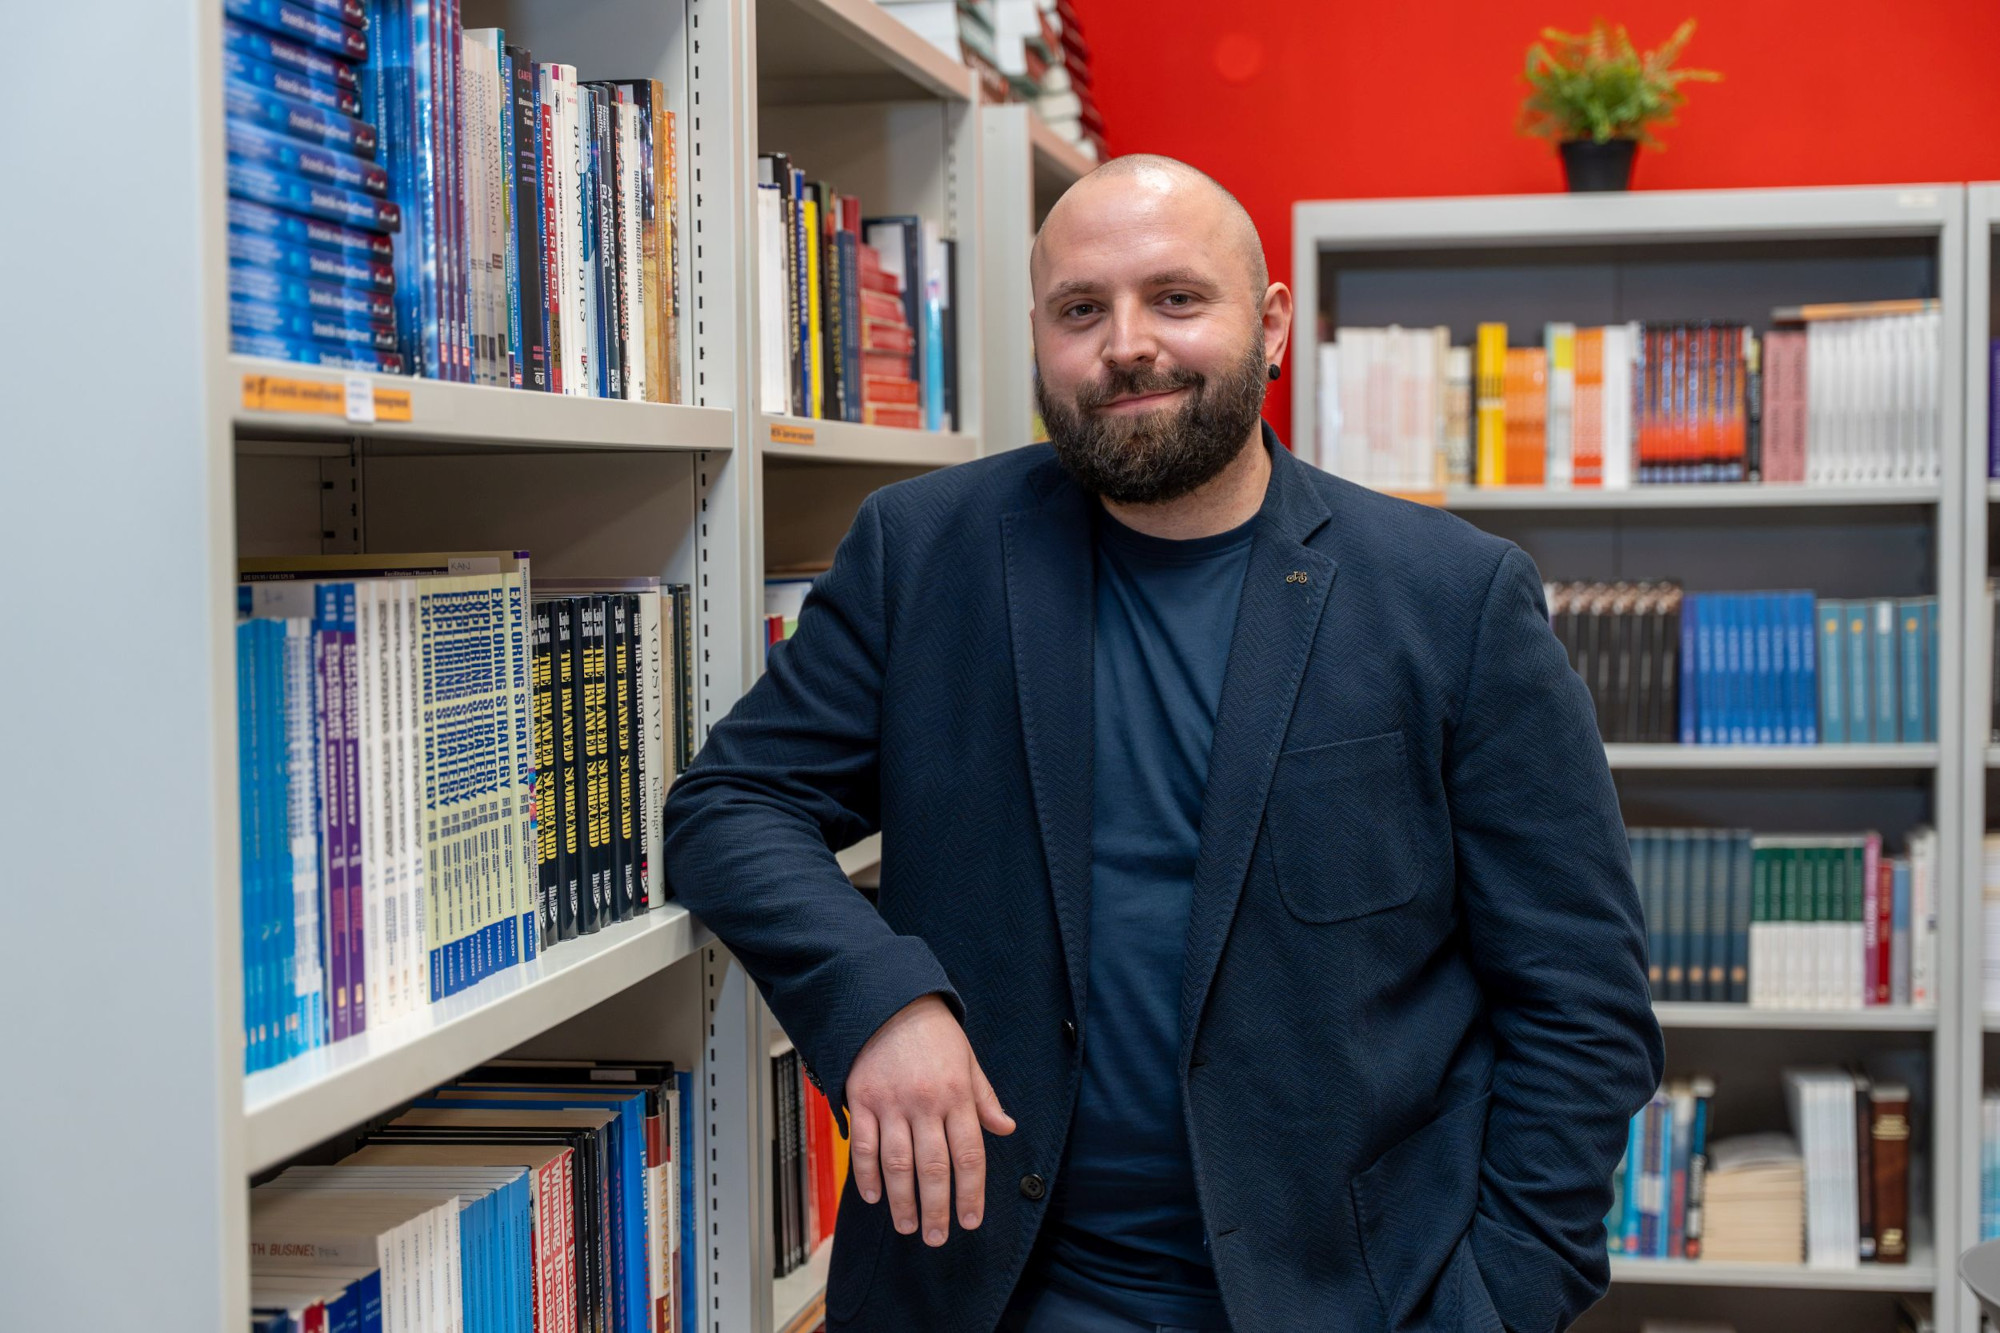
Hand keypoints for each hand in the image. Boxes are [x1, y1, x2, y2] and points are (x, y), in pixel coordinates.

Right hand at [845, 994, 1015, 1246]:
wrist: (888, 1001)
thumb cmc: (933, 1032)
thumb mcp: (969, 1060)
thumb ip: (985, 1098)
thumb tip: (1006, 1128)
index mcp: (957, 1095)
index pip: (969, 1155)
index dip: (971, 1193)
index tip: (971, 1220)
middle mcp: (925, 1103)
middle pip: (933, 1168)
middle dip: (937, 1208)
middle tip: (938, 1237)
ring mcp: (891, 1103)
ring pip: (897, 1164)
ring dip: (902, 1201)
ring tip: (907, 1226)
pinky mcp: (862, 1100)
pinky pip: (863, 1146)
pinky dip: (867, 1175)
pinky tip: (875, 1196)